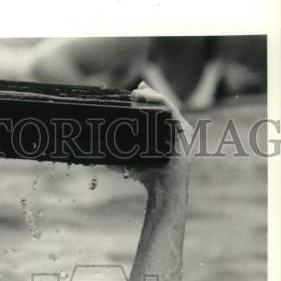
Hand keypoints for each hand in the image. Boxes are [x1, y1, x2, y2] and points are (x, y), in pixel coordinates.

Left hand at [125, 80, 191, 194]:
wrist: (162, 189)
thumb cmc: (147, 177)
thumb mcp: (128, 162)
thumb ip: (116, 156)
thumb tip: (96, 155)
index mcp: (163, 133)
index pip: (155, 111)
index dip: (145, 100)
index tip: (132, 94)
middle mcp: (174, 129)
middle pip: (161, 106)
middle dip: (149, 96)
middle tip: (134, 91)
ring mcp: (182, 129)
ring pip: (167, 106)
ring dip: (153, 96)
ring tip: (139, 92)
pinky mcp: (185, 131)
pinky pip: (172, 111)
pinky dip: (160, 102)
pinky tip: (149, 98)